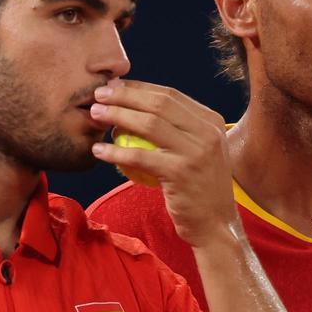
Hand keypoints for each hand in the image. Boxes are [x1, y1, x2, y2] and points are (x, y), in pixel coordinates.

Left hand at [91, 79, 240, 248]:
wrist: (216, 224)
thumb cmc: (198, 187)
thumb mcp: (198, 151)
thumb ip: (179, 130)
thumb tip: (139, 107)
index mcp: (211, 121)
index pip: (170, 95)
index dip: (138, 88)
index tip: (114, 87)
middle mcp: (208, 131)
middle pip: (158, 103)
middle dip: (124, 95)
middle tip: (98, 96)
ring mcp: (196, 151)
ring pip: (149, 124)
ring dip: (117, 115)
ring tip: (95, 116)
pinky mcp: (181, 173)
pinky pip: (141, 156)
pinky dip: (116, 151)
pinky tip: (99, 151)